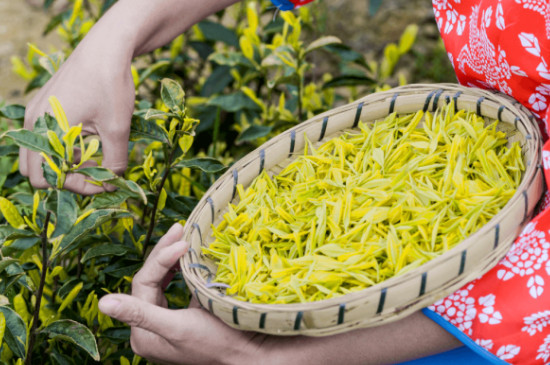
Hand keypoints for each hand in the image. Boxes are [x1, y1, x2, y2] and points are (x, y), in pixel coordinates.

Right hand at [20, 38, 134, 194]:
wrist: (107, 47)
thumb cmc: (109, 85)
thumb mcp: (116, 129)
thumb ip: (113, 162)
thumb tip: (111, 183)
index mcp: (44, 130)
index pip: (47, 179)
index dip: (77, 186)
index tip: (104, 182)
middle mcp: (33, 121)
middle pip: (36, 170)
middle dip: (67, 176)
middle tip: (96, 170)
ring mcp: (37, 111)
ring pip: (42, 153)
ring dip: (66, 160)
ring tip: (98, 153)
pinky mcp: (47, 104)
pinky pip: (48, 135)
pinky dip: (66, 144)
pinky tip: (92, 137)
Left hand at [98, 223, 265, 364]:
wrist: (250, 354)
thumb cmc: (218, 342)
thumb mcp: (177, 327)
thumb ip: (140, 314)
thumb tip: (102, 303)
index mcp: (142, 333)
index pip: (144, 284)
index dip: (161, 259)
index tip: (183, 241)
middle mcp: (149, 328)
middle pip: (150, 280)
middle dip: (164, 253)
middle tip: (180, 228)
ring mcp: (165, 322)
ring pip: (161, 281)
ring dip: (172, 259)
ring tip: (183, 235)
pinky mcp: (180, 318)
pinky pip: (174, 287)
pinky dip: (181, 270)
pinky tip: (188, 254)